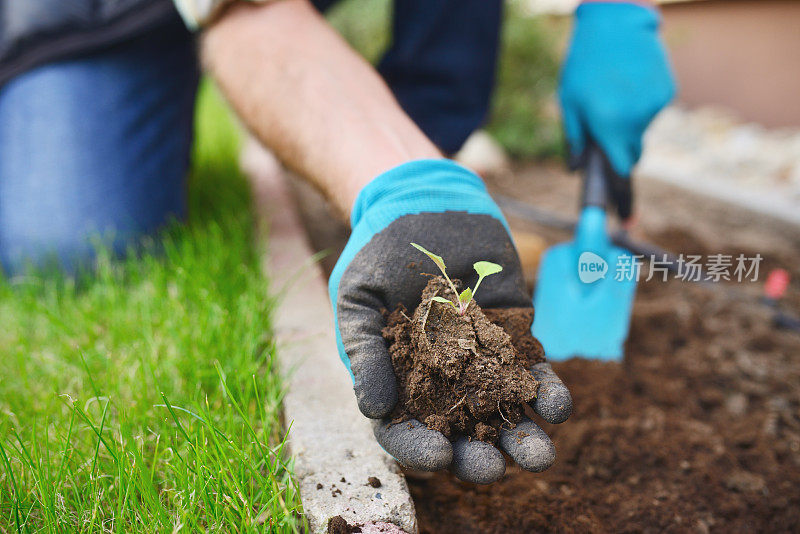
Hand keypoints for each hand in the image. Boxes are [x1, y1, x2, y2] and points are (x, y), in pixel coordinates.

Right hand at [328, 159, 572, 483]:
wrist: (420, 203)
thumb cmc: (376, 253)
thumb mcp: (357, 301)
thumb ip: (364, 353)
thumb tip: (372, 409)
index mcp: (397, 382)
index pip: (405, 430)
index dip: (419, 448)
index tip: (440, 456)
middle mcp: (440, 382)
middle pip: (460, 433)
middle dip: (477, 456)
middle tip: (493, 469)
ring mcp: (479, 361)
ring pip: (502, 411)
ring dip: (521, 437)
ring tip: (538, 455)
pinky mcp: (513, 336)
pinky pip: (532, 371)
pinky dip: (546, 391)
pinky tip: (556, 406)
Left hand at [559, 1, 675, 218]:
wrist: (616, 22)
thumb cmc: (584, 64)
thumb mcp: (569, 103)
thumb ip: (573, 140)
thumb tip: (575, 170)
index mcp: (608, 126)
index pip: (620, 172)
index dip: (622, 196)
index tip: (628, 222)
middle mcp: (635, 121)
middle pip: (631, 153)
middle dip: (619, 148)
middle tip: (604, 122)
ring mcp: (654, 106)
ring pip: (640, 130)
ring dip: (628, 122)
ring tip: (614, 91)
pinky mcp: (667, 92)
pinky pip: (651, 111)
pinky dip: (640, 105)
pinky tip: (629, 83)